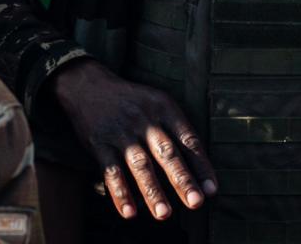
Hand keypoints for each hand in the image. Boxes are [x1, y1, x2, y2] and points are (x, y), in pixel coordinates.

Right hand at [50, 60, 216, 220]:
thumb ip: (176, 130)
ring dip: (152, 191)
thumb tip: (199, 167)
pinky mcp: (99, 143)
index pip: (187, 139)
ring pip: (140, 164)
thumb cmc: (133, 101)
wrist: (89, 86)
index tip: (211, 190)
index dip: (201, 165)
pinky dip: (120, 193)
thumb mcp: (158, 103)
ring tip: (164, 214)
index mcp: (164, 108)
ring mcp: (121, 132)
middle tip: (196, 203)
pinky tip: (129, 212)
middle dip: (182, 179)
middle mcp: (144, 119)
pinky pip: (111, 171)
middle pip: (167, 153)